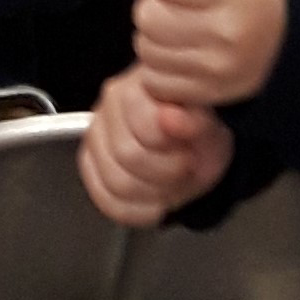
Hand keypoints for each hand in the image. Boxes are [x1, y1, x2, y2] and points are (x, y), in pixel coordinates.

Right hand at [79, 69, 231, 226]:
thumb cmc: (197, 132)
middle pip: (128, 156)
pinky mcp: (89, 164)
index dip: (175, 151)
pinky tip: (152, 203)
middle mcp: (109, 106)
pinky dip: (135, 211)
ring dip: (153, 194)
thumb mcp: (209, 126)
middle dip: (166, 174)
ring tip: (169, 185)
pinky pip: (105, 200)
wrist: (192, 144)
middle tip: (183, 170)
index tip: (191, 153)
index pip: (147, 129)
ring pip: (116, 182)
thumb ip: (192, 120)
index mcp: (138, 88)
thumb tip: (169, 118)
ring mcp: (95, 136)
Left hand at [129, 0, 286, 106]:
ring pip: (146, 49)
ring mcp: (219, 68)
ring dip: (152, 38)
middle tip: (173, 7)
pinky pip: (153, 80)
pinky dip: (157, 68)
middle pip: (148, 16)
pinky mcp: (207, 94)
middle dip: (152, 6)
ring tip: (177, 30)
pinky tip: (179, 55)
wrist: (282, 38)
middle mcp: (230, 31)